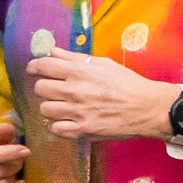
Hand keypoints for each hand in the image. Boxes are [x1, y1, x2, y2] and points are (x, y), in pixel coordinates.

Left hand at [27, 50, 176, 141]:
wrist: (147, 108)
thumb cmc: (128, 84)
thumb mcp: (104, 64)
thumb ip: (76, 58)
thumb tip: (53, 52)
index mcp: (80, 72)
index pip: (43, 66)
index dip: (34, 67)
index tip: (35, 70)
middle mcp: (75, 91)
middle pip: (40, 89)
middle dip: (45, 87)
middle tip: (55, 89)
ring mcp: (77, 112)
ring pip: (45, 110)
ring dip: (52, 107)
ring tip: (63, 107)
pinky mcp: (83, 130)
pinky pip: (56, 129)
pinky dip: (59, 125)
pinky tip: (68, 121)